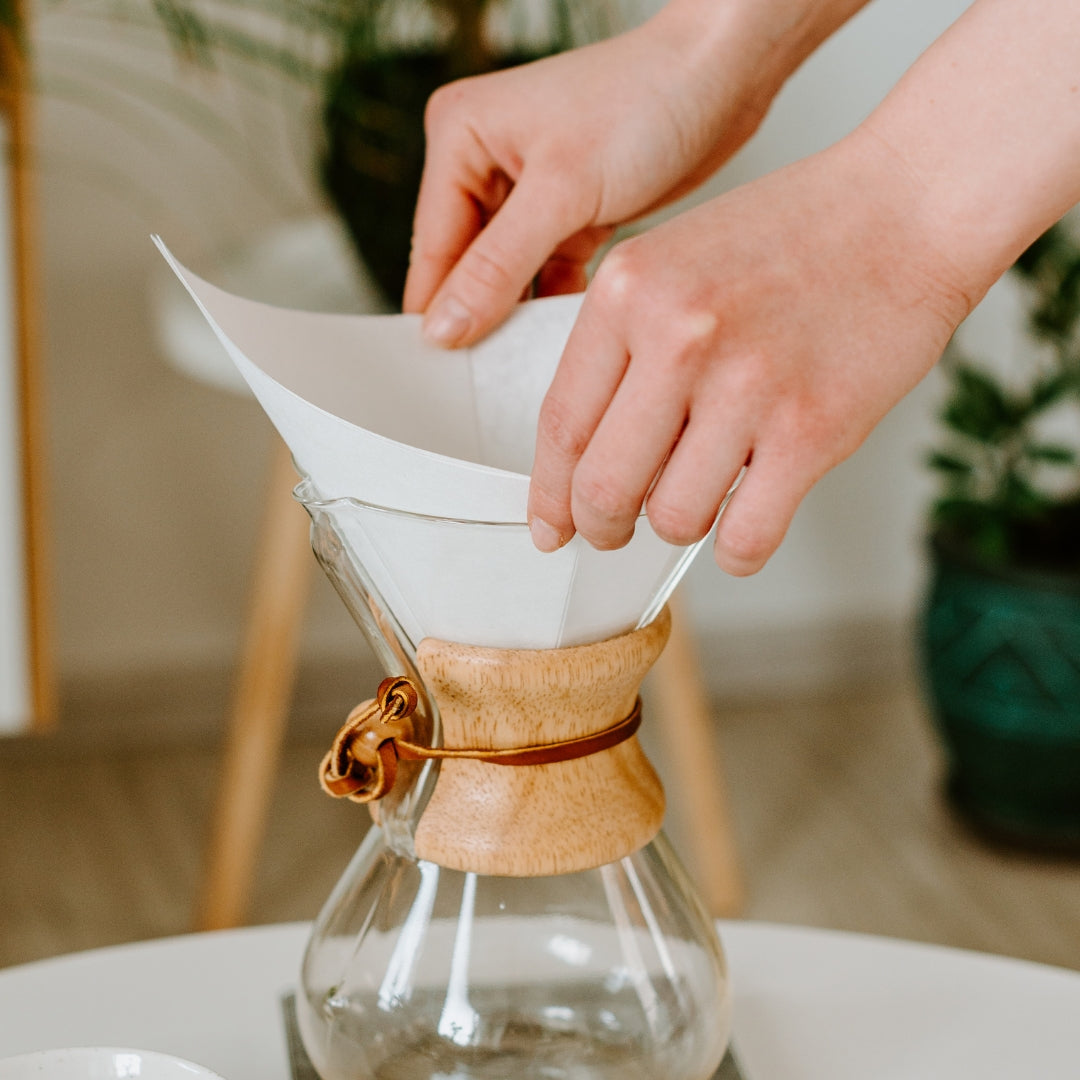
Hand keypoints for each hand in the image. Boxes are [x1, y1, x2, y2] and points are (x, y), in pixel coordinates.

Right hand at [404, 1, 792, 344]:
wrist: (725, 76)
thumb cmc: (647, 98)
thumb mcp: (562, 190)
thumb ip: (497, 267)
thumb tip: (444, 328)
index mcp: (459, 137)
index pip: (433, 250)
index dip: (439, 316)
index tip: (448, 379)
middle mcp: (484, 162)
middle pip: (465, 268)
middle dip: (482, 318)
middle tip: (493, 379)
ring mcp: (526, 190)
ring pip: (505, 277)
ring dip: (519, 315)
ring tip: (529, 362)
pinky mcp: (567, 212)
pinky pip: (544, 273)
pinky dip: (554, 304)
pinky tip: (564, 336)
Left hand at [526, 133, 975, 573]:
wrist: (909, 205)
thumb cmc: (794, 236)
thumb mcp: (674, 259)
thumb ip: (622, 345)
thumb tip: (586, 453)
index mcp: (628, 291)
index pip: (560, 425)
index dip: (549, 494)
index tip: (551, 524)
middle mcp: (678, 337)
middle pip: (603, 488)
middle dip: (601, 528)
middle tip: (612, 532)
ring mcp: (746, 385)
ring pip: (673, 519)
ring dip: (678, 527)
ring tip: (699, 497)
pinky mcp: (811, 429)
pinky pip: (745, 539)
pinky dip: (737, 552)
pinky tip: (744, 526)